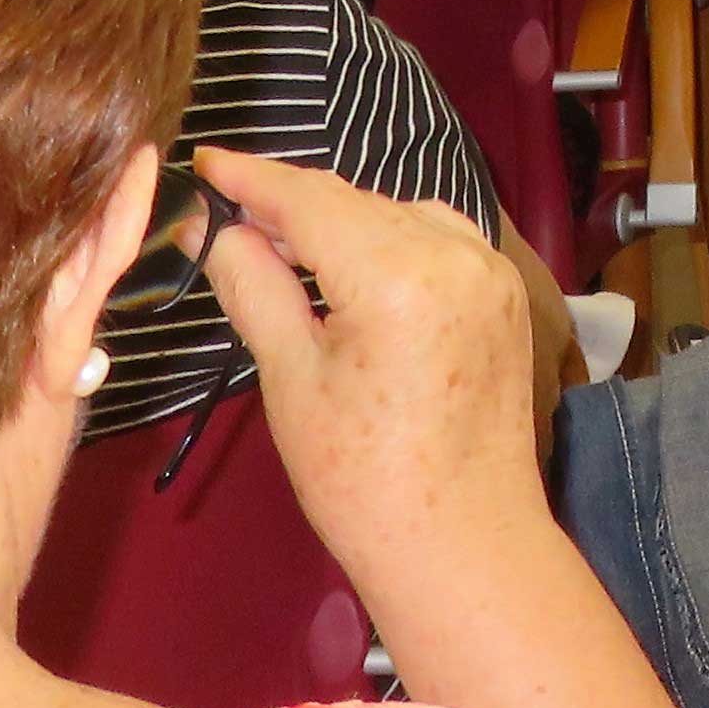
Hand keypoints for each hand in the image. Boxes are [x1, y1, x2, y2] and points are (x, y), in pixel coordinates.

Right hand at [196, 151, 552, 584]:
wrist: (465, 547)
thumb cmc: (363, 482)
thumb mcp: (291, 381)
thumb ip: (254, 287)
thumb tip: (214, 228)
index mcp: (400, 274)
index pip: (310, 200)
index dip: (252, 178)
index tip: (205, 160)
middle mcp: (456, 254)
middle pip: (355, 202)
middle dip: (290, 201)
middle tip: (225, 207)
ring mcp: (490, 271)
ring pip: (397, 214)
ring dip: (341, 219)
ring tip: (279, 239)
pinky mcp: (504, 293)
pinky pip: (436, 238)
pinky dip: (388, 238)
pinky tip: (350, 263)